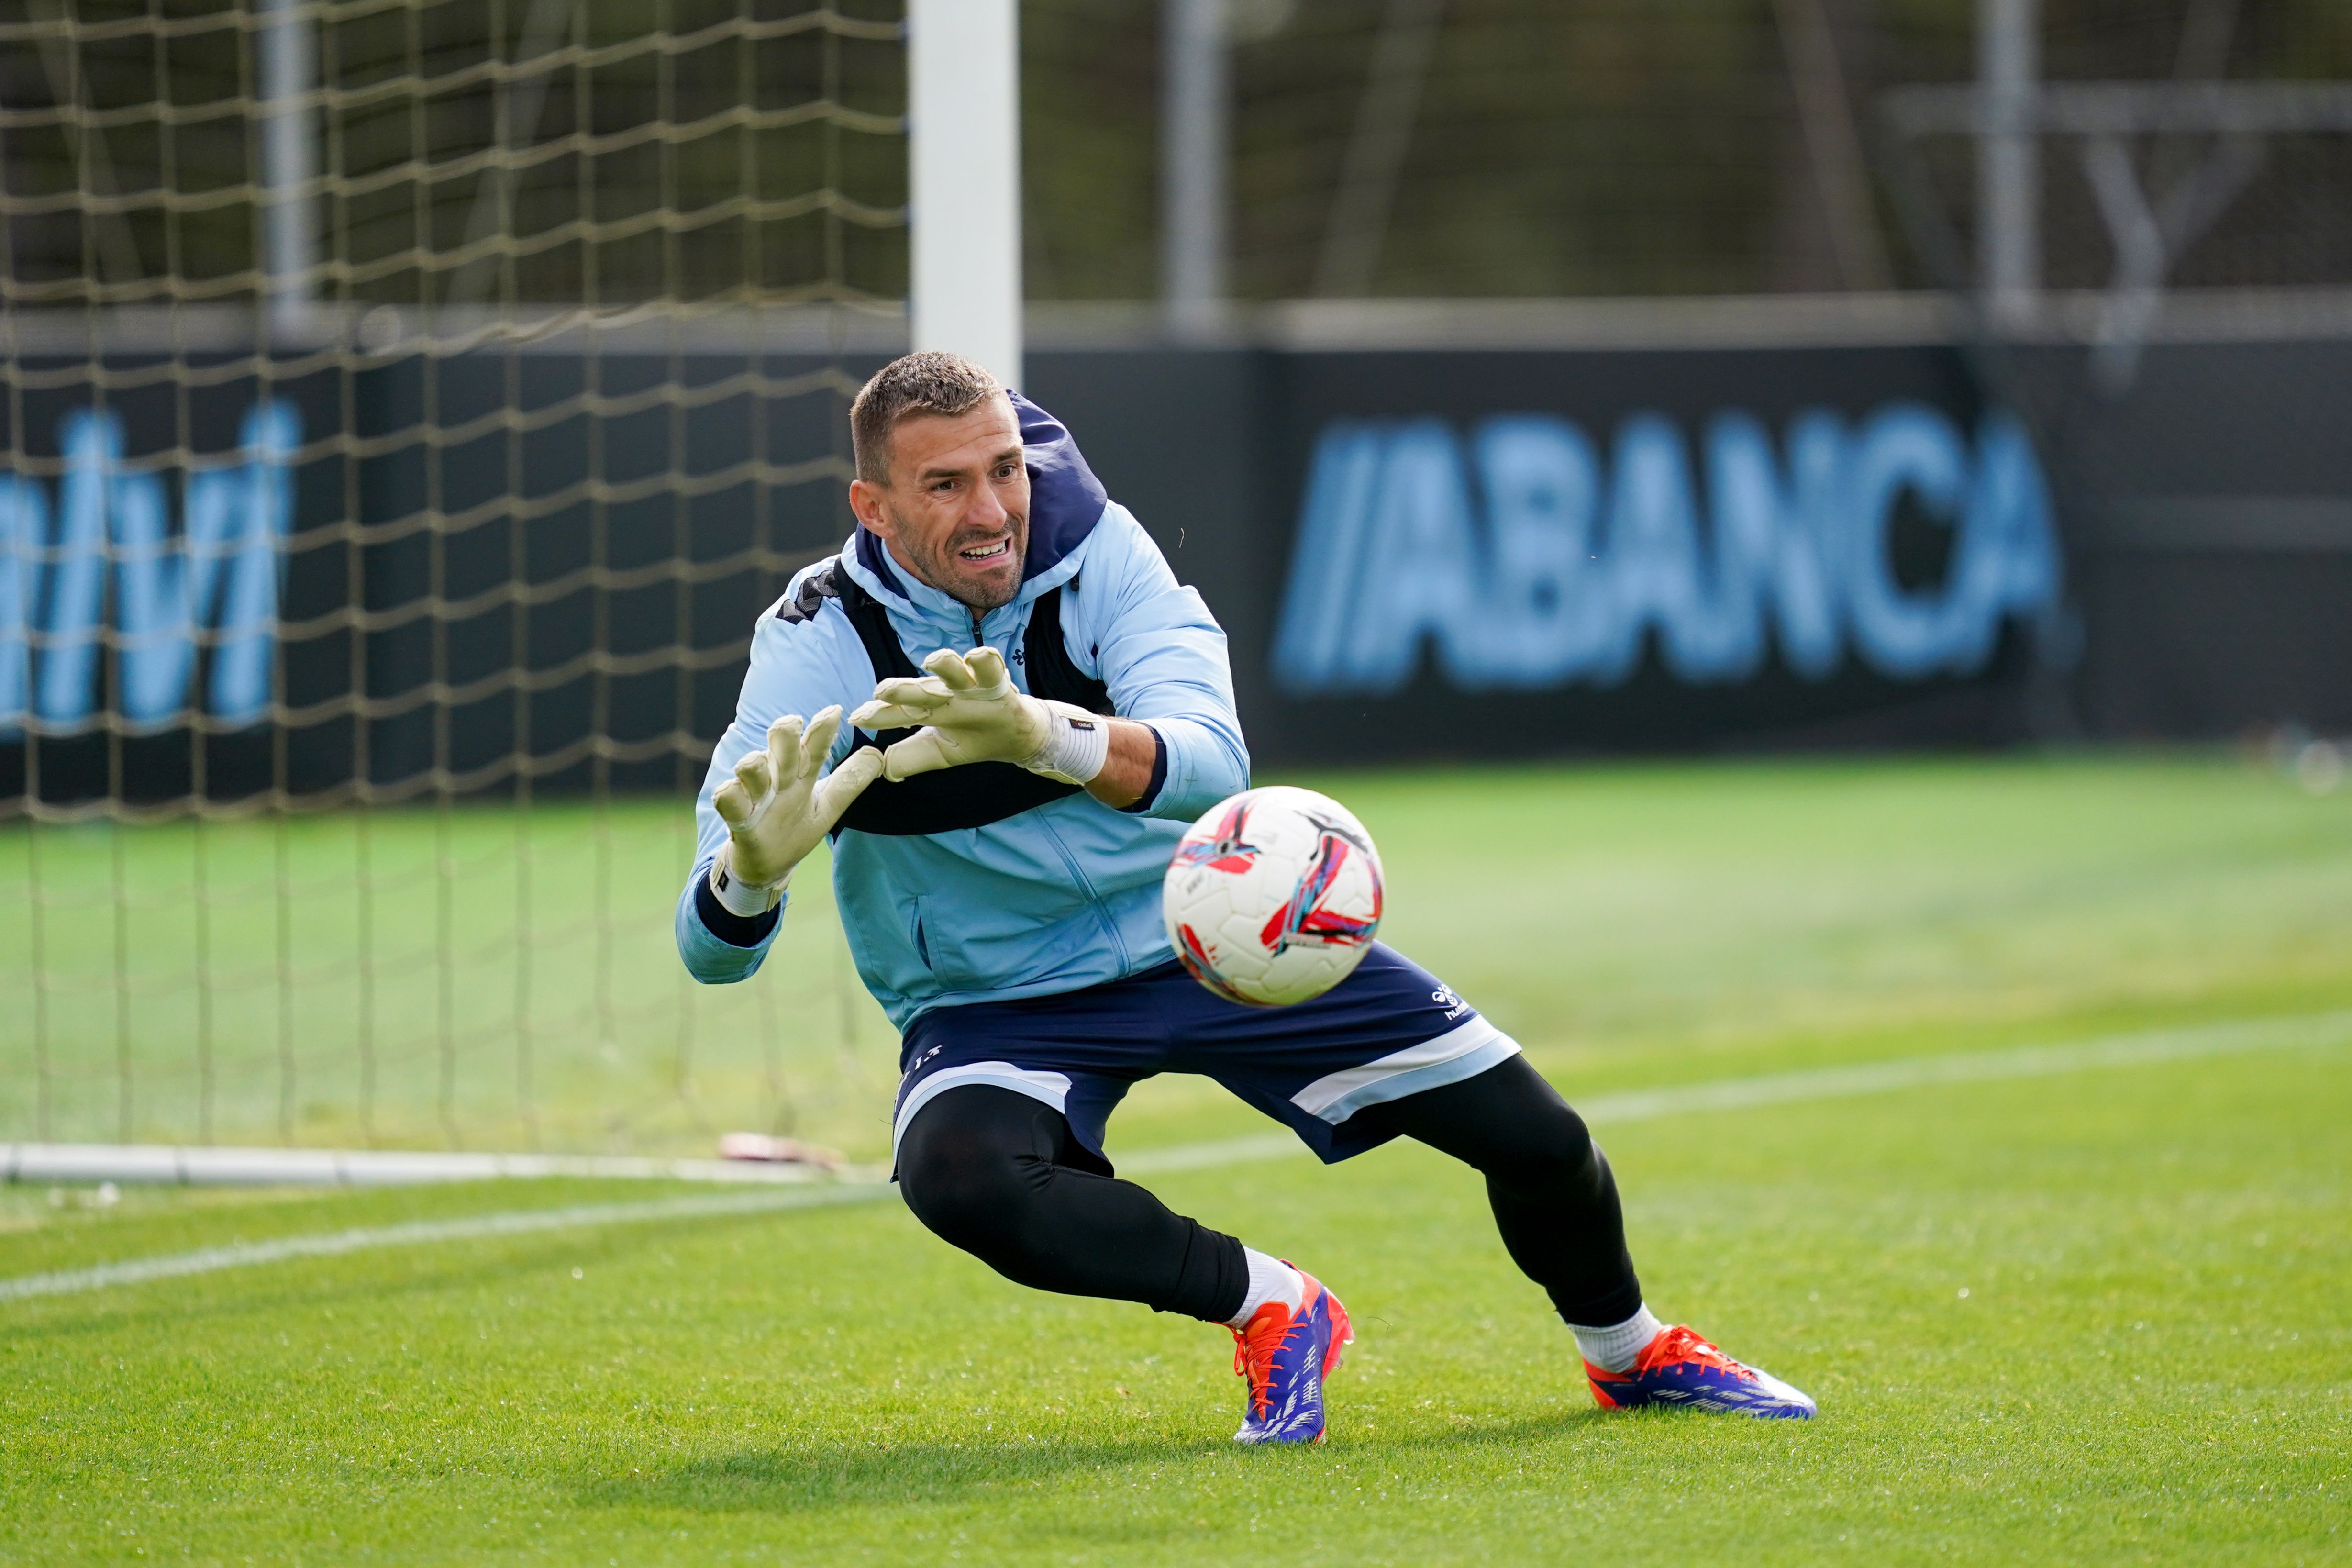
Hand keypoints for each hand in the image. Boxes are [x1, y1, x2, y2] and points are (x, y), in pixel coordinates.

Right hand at [710, 707, 883, 900]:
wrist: (767, 866)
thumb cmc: (795, 829)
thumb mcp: (828, 807)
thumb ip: (849, 782)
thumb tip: (878, 755)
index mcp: (801, 774)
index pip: (814, 746)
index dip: (823, 728)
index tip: (835, 711)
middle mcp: (777, 778)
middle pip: (778, 744)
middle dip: (784, 732)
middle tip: (792, 723)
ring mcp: (754, 795)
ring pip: (751, 766)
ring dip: (757, 764)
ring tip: (765, 772)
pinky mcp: (737, 818)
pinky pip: (728, 799)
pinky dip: (730, 794)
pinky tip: (734, 791)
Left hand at [852, 647, 1107, 785]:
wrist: (1016, 737)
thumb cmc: (973, 738)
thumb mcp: (940, 753)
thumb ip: (912, 758)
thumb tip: (883, 768)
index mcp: (928, 710)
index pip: (899, 711)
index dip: (878, 714)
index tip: (858, 718)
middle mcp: (945, 693)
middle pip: (920, 688)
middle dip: (901, 688)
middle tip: (882, 690)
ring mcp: (970, 685)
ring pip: (954, 669)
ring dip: (944, 663)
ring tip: (930, 662)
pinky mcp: (998, 684)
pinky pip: (992, 666)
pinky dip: (985, 659)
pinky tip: (975, 657)